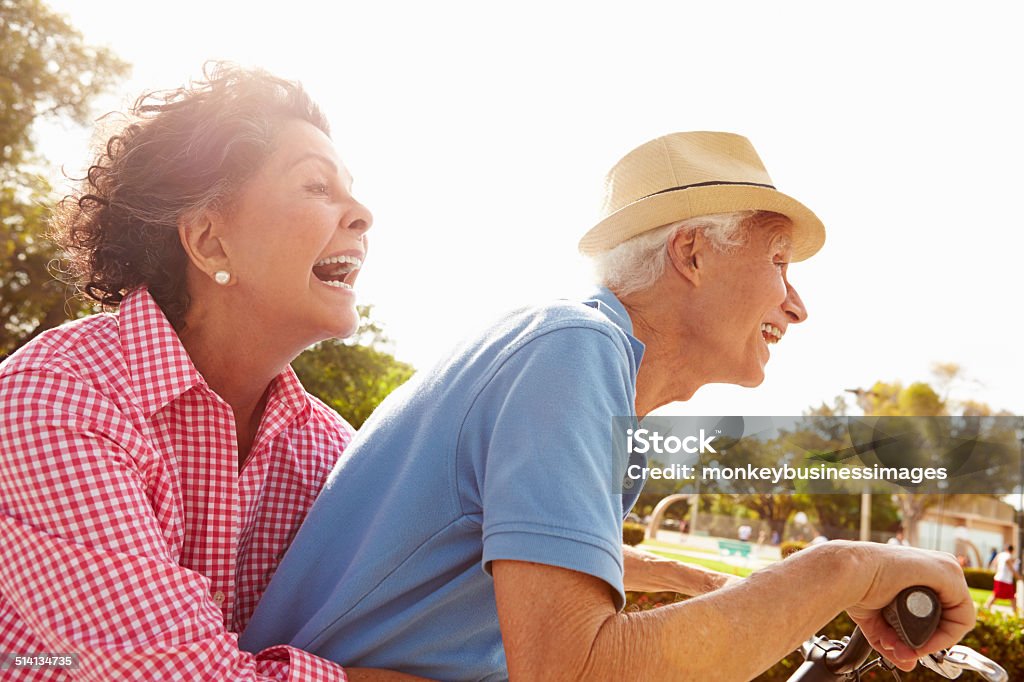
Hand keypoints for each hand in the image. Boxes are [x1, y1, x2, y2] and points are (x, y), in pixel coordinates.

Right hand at [846, 545, 974, 671]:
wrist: (847, 575)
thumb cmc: (856, 586)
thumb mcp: (878, 619)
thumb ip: (894, 640)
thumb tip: (906, 662)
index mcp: (921, 572)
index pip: (941, 612)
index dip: (929, 638)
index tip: (908, 648)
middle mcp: (936, 567)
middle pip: (949, 617)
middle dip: (928, 642)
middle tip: (907, 651)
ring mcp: (944, 569)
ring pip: (957, 619)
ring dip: (934, 642)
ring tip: (909, 647)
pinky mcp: (948, 574)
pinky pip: (962, 617)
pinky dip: (947, 636)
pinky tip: (925, 641)